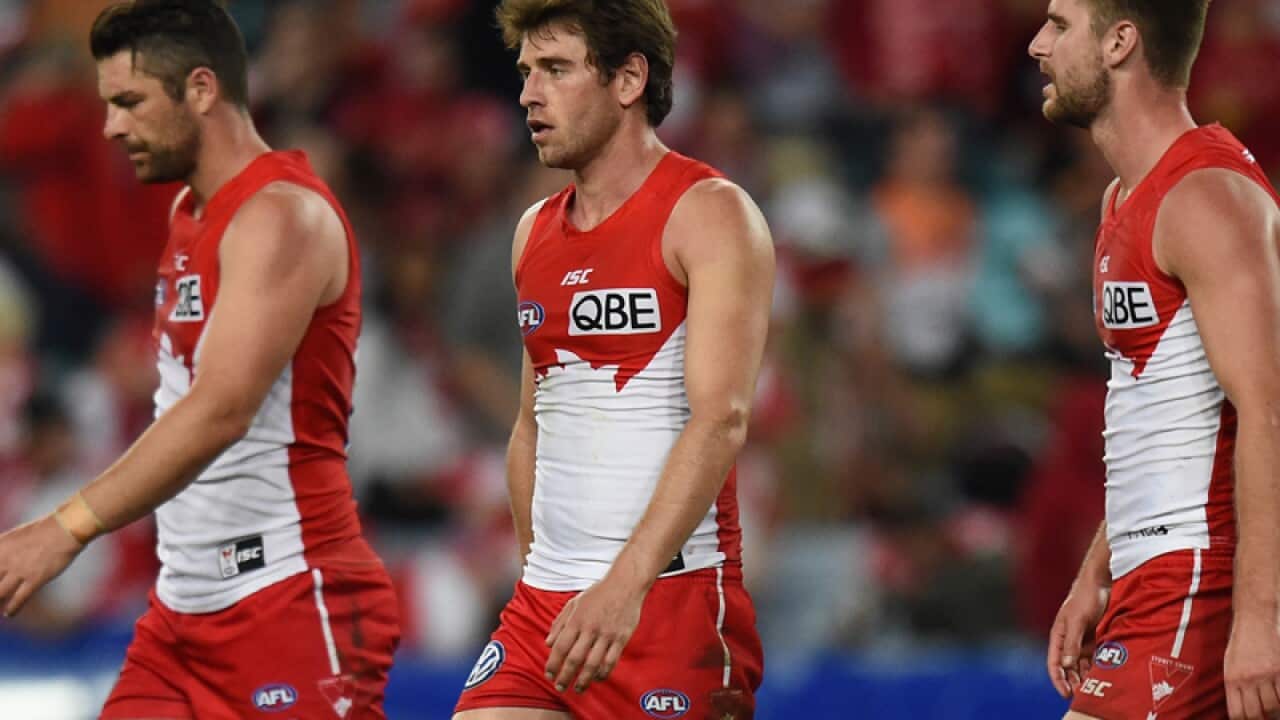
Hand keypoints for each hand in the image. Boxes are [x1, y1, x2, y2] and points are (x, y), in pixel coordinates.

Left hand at [0, 515, 84, 616]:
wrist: (65, 528)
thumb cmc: (42, 530)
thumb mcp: (14, 536)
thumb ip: (2, 550)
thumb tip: (1, 560)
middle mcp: (5, 560)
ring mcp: (20, 570)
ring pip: (0, 593)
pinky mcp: (35, 579)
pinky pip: (19, 599)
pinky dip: (12, 608)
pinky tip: (9, 613)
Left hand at [544, 575, 645, 693]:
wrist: (625, 583)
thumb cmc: (599, 593)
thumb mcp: (574, 603)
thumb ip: (560, 623)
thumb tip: (548, 643)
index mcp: (577, 619)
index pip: (560, 647)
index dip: (553, 663)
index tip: (549, 674)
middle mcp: (590, 628)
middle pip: (575, 658)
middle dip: (565, 676)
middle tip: (560, 687)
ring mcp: (607, 634)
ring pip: (593, 663)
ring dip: (584, 680)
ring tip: (578, 689)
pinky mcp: (621, 638)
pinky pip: (611, 661)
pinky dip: (603, 673)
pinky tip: (597, 679)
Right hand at [1047, 581, 1109, 697]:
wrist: (1100, 582)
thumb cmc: (1085, 597)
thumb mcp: (1078, 620)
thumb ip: (1072, 643)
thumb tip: (1066, 665)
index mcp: (1058, 635)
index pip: (1054, 663)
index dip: (1058, 679)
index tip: (1066, 694)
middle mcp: (1068, 640)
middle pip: (1067, 666)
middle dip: (1072, 681)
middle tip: (1082, 694)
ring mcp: (1081, 639)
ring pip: (1080, 664)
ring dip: (1084, 675)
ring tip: (1093, 687)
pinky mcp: (1093, 637)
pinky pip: (1093, 656)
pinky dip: (1096, 666)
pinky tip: (1102, 674)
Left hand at [1225, 613, 1279, 719]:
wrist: (1254, 619)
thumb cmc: (1241, 643)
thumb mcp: (1230, 665)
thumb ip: (1235, 687)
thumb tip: (1241, 709)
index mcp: (1231, 679)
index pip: (1237, 713)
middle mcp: (1248, 679)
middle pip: (1256, 714)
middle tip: (1265, 717)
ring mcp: (1266, 675)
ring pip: (1274, 707)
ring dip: (1275, 713)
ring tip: (1274, 712)